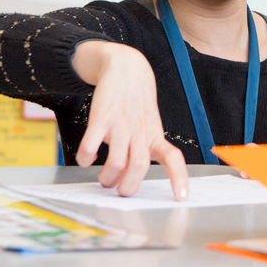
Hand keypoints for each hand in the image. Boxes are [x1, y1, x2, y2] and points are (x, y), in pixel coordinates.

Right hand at [71, 41, 188, 200]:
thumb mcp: (148, 126)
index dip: (179, 178)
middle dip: (128, 186)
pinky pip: (91, 144)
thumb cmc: (137, 104)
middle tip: (120, 190)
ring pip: (117, 161)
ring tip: (104, 179)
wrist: (127, 69)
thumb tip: (127, 179)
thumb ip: (141, 151)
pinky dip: (86, 157)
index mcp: (154, 136)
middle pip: (139, 166)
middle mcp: (140, 132)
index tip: (181, 197)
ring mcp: (121, 125)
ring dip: (108, 178)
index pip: (173, 158)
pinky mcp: (101, 118)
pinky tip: (85, 158)